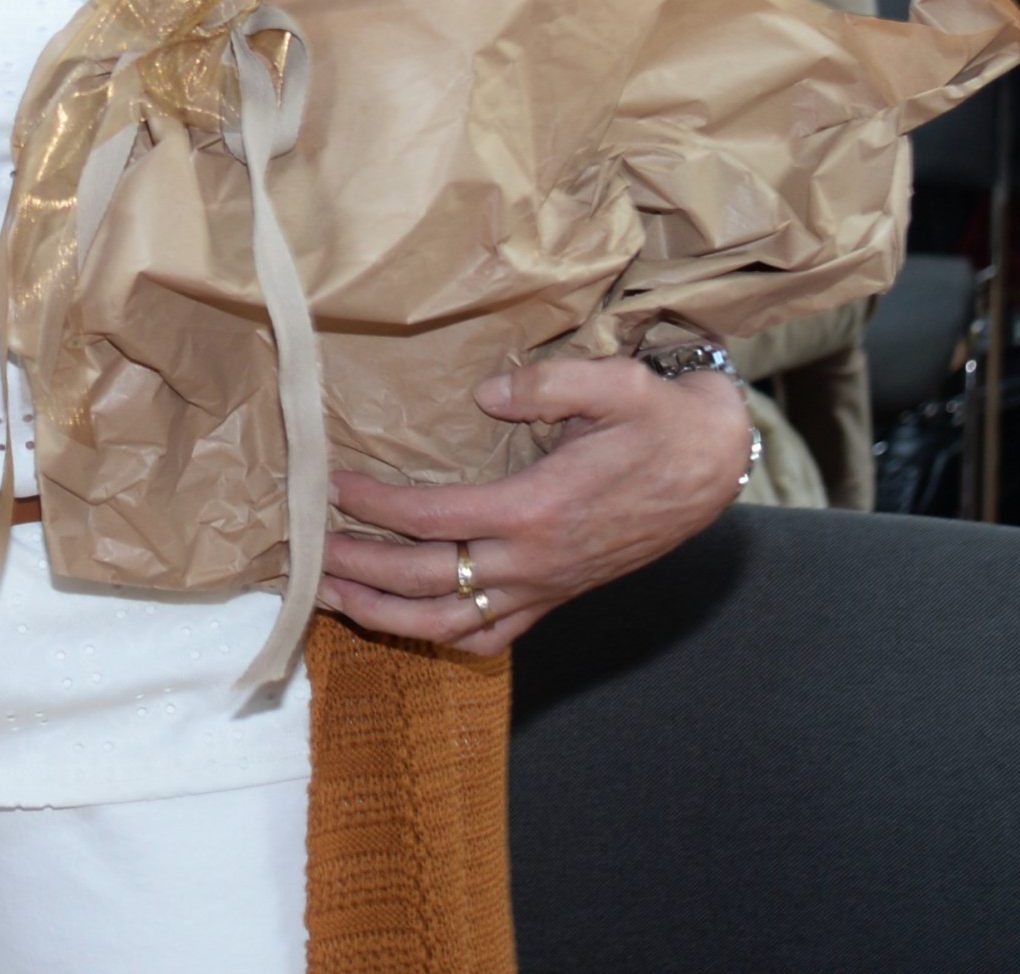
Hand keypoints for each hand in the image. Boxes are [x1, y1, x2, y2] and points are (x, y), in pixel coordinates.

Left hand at [322, 355, 753, 653]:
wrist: (712, 464)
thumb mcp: (613, 383)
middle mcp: (534, 561)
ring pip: (451, 626)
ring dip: (386, 617)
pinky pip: (495, 637)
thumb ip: (545, 384)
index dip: (375, 504)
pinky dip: (445, 638)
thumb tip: (485, 392)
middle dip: (359, 568)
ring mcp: (546, 587)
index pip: (432, 516)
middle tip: (307, 553)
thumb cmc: (659, 420)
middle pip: (425, 579)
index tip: (330, 487)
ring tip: (334, 600)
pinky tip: (411, 624)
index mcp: (535, 509)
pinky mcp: (558, 597)